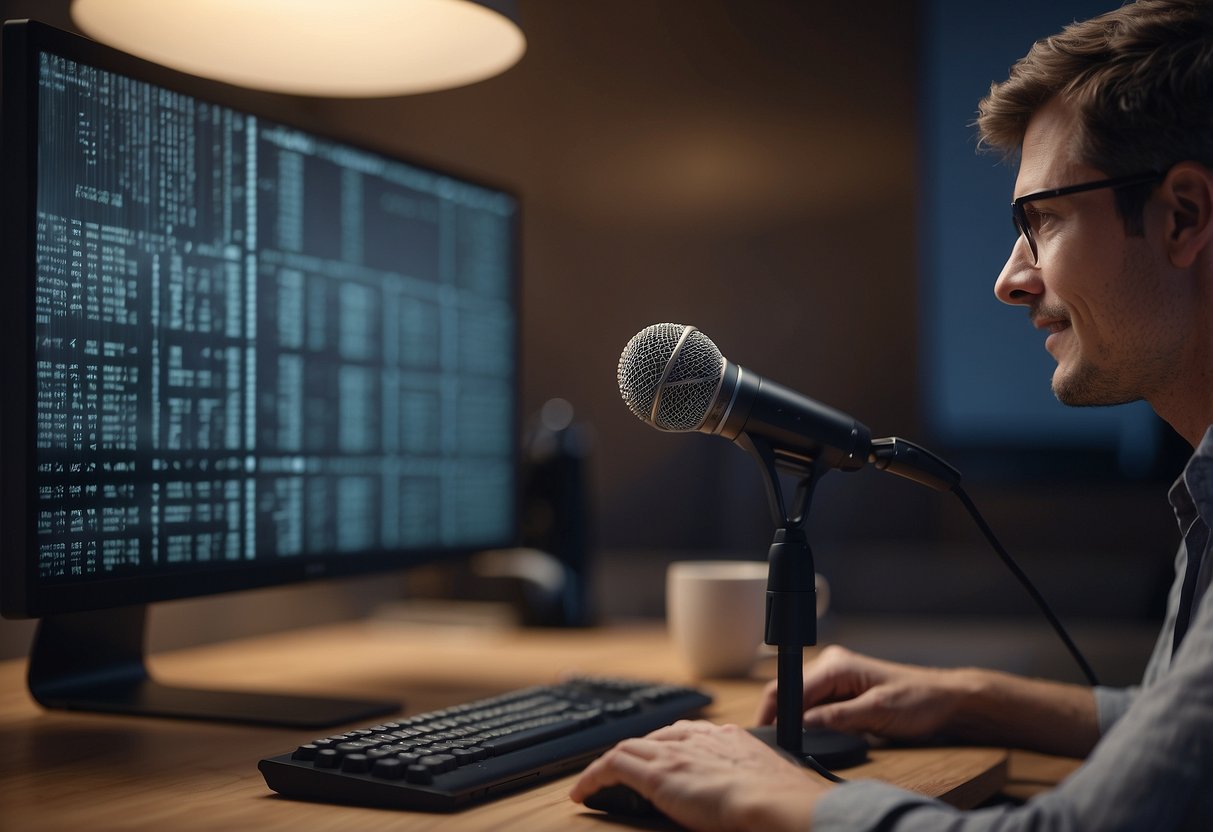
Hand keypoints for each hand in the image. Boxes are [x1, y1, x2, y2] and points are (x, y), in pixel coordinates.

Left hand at [569, 720, 833, 831]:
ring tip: (595, 781)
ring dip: (609, 764)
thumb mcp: (764, 780)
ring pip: (627, 749)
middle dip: (635, 752)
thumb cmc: (780, 799)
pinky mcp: (657, 774)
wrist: (775, 802)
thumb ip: (749, 778)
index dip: (664, 746)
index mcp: (726, 738)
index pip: (683, 734)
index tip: (658, 757)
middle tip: (620, 770)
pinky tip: (583, 793)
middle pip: (653, 738)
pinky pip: (612, 767)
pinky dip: (593, 777)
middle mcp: (697, 738)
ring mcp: (675, 754)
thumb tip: (752, 795)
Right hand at [755, 645, 968, 740]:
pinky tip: (808, 734)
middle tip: (775, 742)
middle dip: (780, 715)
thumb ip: (837, 717)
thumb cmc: (918, 700)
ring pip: (800, 699)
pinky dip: (808, 720)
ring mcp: (835, 677)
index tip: (768, 734)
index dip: (776, 711)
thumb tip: (803, 724)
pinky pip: (815, 705)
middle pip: (790, 690)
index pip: (791, 686)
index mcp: (837, 665)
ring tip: (789, 740)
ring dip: (794, 719)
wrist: (944, 700)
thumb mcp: (877, 712)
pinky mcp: (842, 691)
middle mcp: (831, 665)